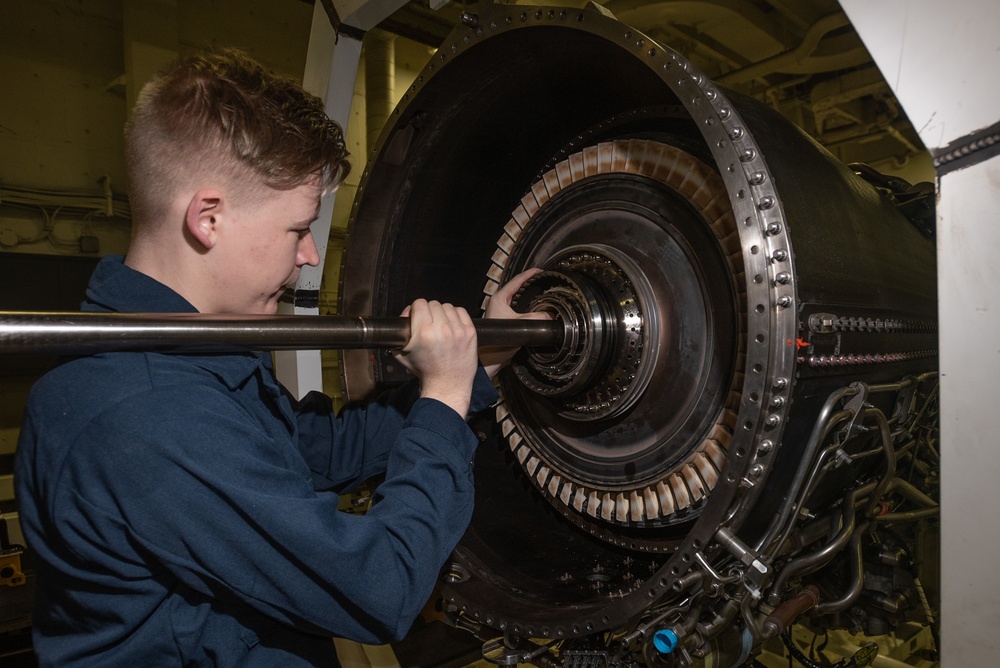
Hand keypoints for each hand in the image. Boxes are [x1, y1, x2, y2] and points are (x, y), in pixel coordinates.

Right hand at [392, 299, 477, 416]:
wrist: (447, 385)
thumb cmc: (426, 371)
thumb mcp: (402, 354)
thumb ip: (398, 335)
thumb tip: (404, 316)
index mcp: (424, 332)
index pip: (419, 303)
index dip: (416, 309)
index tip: (417, 315)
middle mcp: (442, 329)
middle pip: (433, 304)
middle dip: (429, 311)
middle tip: (428, 322)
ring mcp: (458, 330)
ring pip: (447, 306)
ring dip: (442, 313)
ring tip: (441, 324)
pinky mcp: (470, 332)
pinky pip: (461, 311)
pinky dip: (456, 315)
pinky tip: (452, 324)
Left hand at [481, 269, 552, 378]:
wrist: (489, 357)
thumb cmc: (499, 340)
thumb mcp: (521, 326)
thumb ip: (537, 319)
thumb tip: (551, 315)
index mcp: (499, 298)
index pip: (516, 281)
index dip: (529, 274)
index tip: (540, 270)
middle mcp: (498, 301)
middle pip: (516, 287)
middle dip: (529, 282)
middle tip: (542, 279)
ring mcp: (499, 309)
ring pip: (516, 296)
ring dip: (527, 293)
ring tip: (540, 290)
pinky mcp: (502, 317)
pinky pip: (515, 305)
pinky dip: (525, 303)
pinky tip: (534, 306)